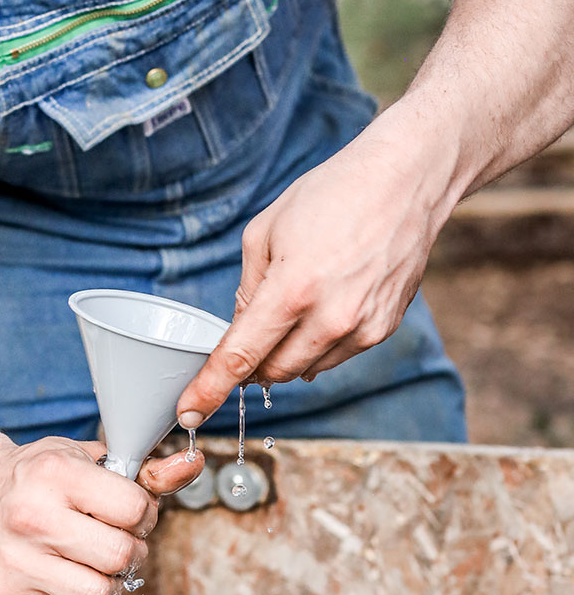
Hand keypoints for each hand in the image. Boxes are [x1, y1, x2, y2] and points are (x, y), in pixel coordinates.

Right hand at [0, 434, 204, 594]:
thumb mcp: (86, 458)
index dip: (141, 515)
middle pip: (119, 558)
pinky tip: (66, 590)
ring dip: (103, 586)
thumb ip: (144, 470)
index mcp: (55, 474)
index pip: (135, 510)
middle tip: (111, 542)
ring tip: (88, 565)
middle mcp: (30, 516)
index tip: (126, 513)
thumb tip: (194, 465)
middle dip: (128, 553)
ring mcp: (13, 560)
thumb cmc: (36, 475)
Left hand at [176, 123, 446, 428]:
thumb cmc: (330, 196)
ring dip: (286, 353)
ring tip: (294, 304)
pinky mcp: (384, 329)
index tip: (190, 411)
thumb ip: (247, 288)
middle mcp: (330, 319)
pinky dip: (318, 343)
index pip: (240, 357)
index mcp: (291, 291)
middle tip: (247, 334)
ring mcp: (362, 329)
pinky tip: (322, 307)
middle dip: (251, 363)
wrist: (404, 183)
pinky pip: (337, 356)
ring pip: (306, 369)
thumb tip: (241, 331)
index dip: (210, 388)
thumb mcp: (265, 232)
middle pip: (273, 373)